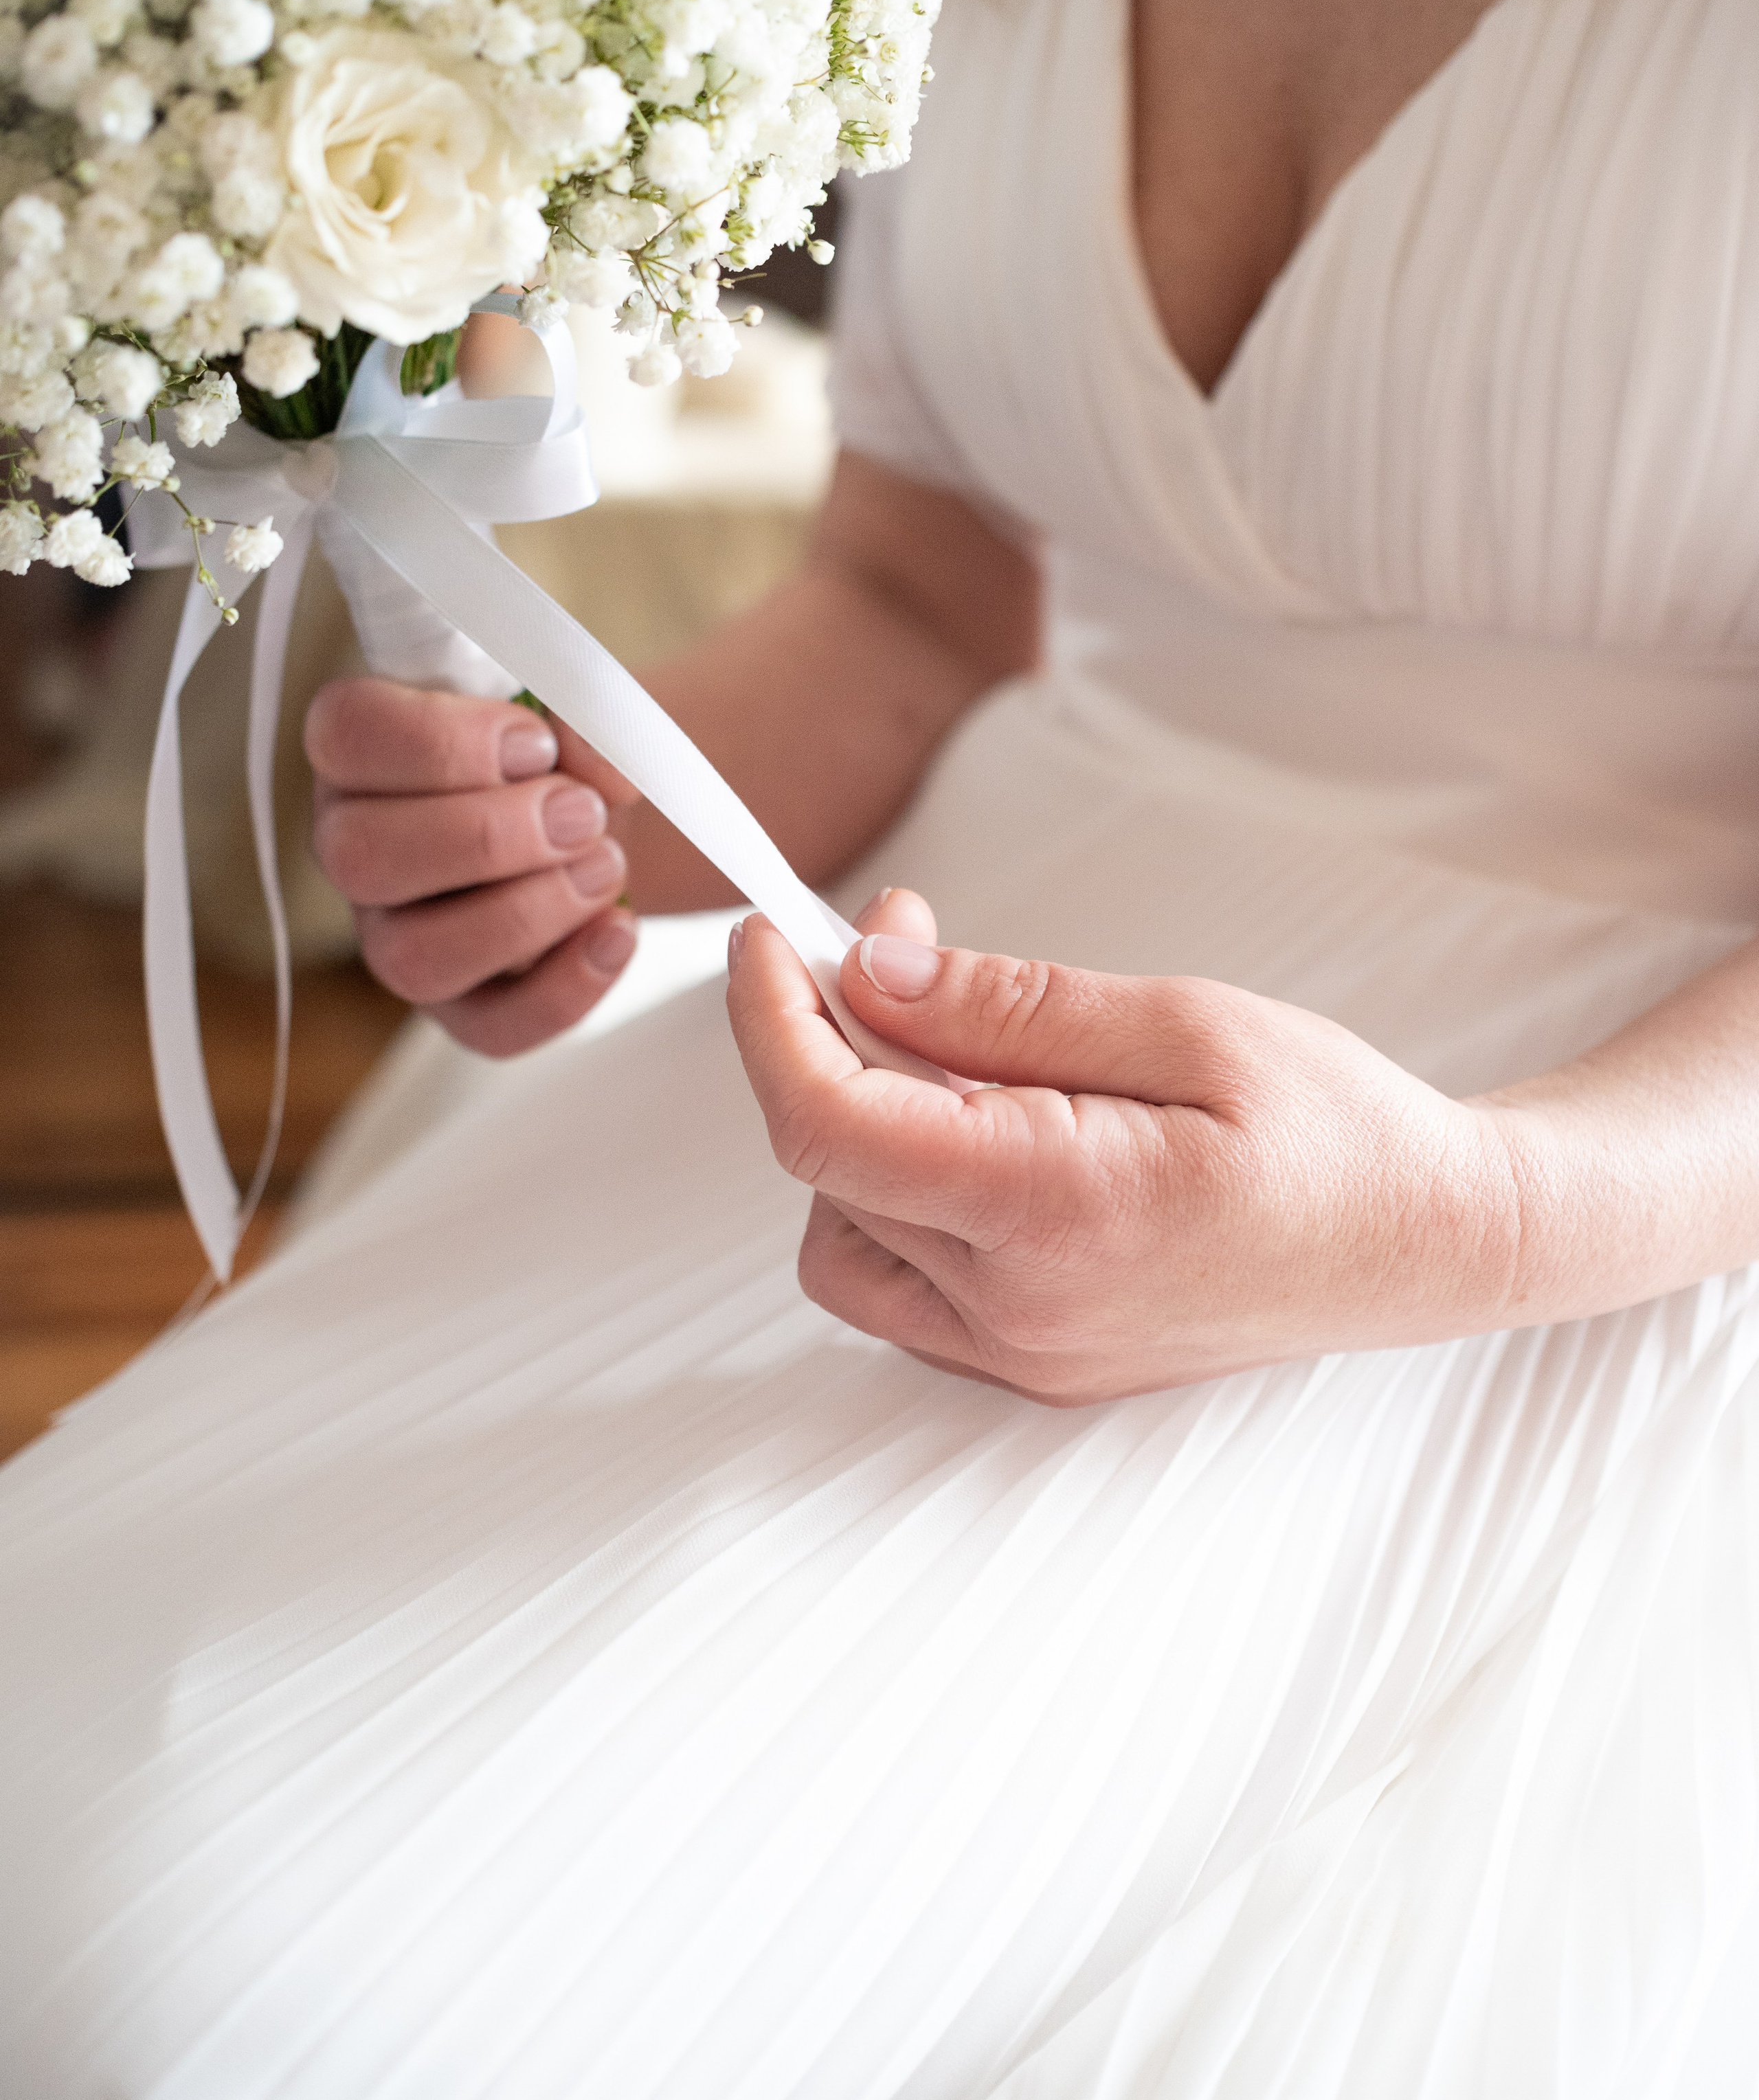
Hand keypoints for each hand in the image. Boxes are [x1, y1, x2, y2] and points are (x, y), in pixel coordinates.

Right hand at [306, 676, 641, 1055]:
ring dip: (527, 912)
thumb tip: (601, 778)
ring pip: (411, 957)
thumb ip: (578, 714)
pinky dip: (566, 988)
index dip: (443, 741)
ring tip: (603, 867)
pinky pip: (489, 1029)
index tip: (536, 743)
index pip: (346, 734)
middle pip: (360, 857)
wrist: (598, 819)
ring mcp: (396, 936)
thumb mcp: (568, 708)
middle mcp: (356, 848)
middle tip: (580, 815)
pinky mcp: (459, 1006)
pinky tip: (617, 932)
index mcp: (363, 753)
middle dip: (488, 836)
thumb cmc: (558, 755)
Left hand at [726, 902, 1532, 1403]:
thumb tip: (871, 974)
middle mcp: (1020, 1310)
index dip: (772, 1019)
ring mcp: (1023, 1355)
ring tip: (950, 1039)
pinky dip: (894, 1193)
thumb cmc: (1337, 1129)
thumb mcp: (1184, 1022)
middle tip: (906, 938)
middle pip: (828, 1166)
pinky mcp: (1033, 1365)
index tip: (774, 938)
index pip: (828, 1124)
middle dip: (831, 1035)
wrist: (1429, 1246)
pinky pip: (899, 1286)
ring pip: (845, 1232)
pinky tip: (968, 1126)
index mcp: (1057, 1212)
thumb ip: (1010, 1007)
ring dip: (855, 1122)